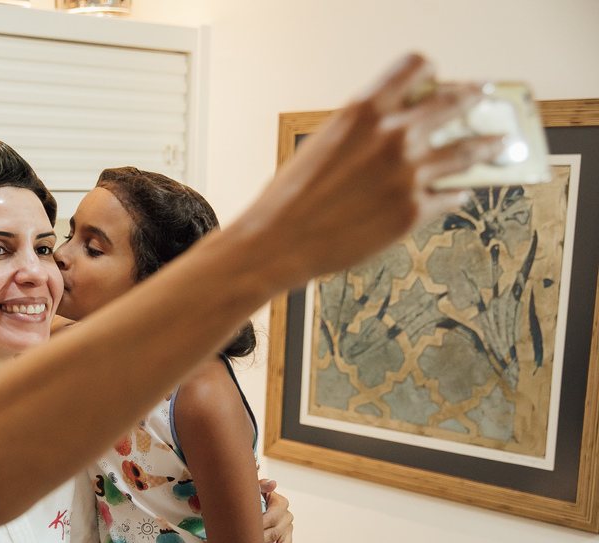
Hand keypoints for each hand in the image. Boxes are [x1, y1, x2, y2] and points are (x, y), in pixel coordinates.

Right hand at [243, 53, 503, 288]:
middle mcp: (394, 135)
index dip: (430, 71)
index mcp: (365, 110)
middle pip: (455, 101)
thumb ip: (365, 130)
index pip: (416, 66)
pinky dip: (457, 193)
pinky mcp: (413, 211)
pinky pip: (452, 195)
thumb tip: (400, 127)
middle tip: (485, 97)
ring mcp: (409, 174)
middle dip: (475, 97)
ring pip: (468, 150)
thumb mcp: (325, 144)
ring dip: (488, 145)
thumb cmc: (291, 197)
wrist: (278, 242)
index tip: (439, 78)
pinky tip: (460, 193)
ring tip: (498, 143)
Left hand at [259, 479, 293, 542]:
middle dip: (262, 542)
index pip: (272, 517)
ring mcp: (289, 530)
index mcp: (280, 503)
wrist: (255, 505)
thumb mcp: (255, 489)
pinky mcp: (288, 540)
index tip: (247, 532)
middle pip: (276, 533)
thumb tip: (273, 483)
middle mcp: (287, 517)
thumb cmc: (253, 497)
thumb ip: (261, 485)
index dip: (260, 525)